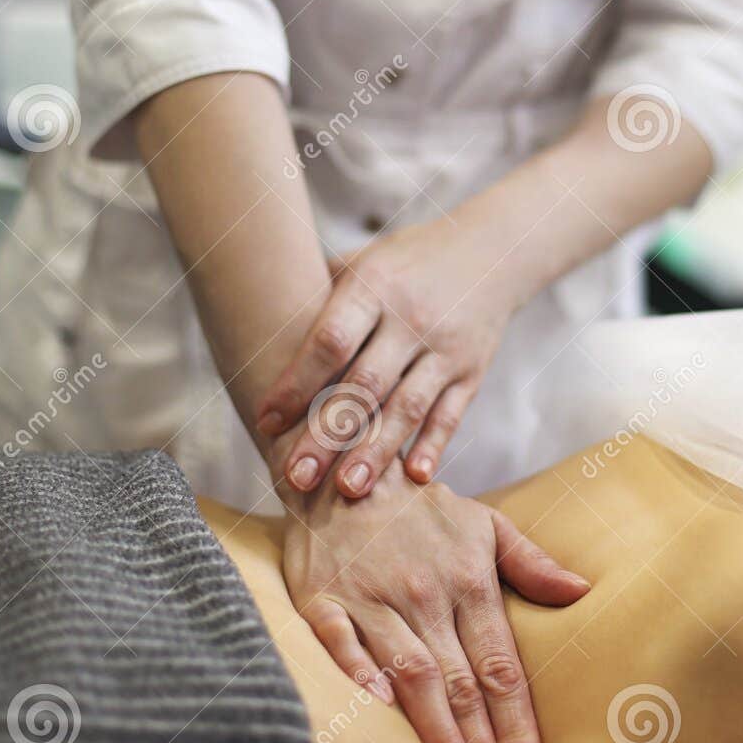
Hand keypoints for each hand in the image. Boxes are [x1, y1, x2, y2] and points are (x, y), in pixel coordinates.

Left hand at [256, 214, 516, 498]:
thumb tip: (253, 331)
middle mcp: (410, 318)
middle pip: (363, 385)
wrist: (489, 251)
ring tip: (348, 492)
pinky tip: (414, 478)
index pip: (330, 342)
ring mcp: (445, 347)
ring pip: (406, 407)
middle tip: (296, 479)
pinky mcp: (472, 371)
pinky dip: (433, 446)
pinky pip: (450, 414)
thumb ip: (317, 297)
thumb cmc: (404, 262)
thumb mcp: (361, 261)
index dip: (296, 384)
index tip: (266, 421)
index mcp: (373, 286)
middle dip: (328, 436)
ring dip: (376, 452)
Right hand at [278, 456, 588, 742]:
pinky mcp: (325, 601)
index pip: (500, 664)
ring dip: (433, 726)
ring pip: (409, 672)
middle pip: (459, 681)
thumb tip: (581, 593)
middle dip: (481, 739)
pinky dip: (362, 679)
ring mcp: (372, 599)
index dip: (516, 717)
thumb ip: (531, 564)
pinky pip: (343, 646)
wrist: (345, 470)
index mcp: (468, 581)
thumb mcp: (485, 524)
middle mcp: (424, 595)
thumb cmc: (422, 510)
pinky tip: (382, 716)